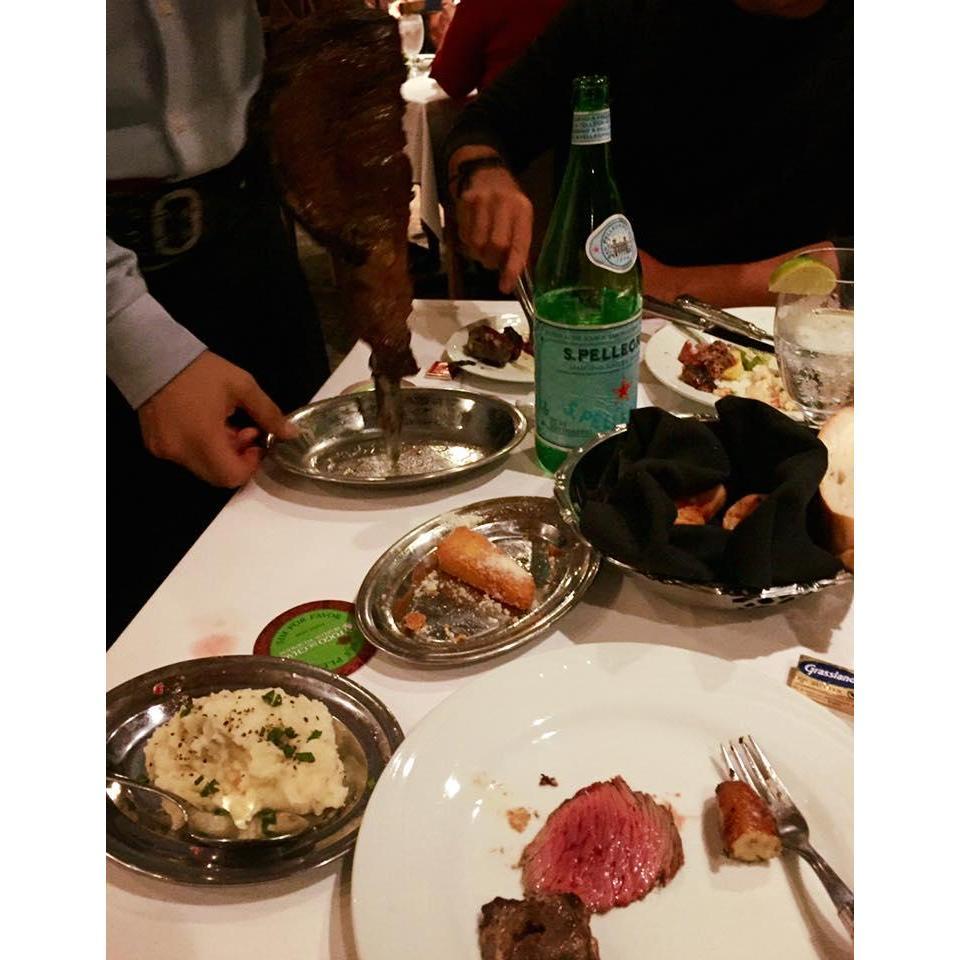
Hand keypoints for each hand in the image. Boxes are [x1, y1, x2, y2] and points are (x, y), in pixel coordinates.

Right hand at [137, 351, 298, 487]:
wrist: (152, 357)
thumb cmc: (201, 371)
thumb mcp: (242, 386)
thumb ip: (268, 413)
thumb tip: (292, 433)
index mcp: (203, 439)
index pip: (232, 477)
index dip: (250, 466)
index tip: (257, 443)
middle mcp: (181, 452)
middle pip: (218, 476)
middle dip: (237, 459)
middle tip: (244, 431)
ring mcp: (164, 451)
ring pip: (202, 468)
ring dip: (220, 454)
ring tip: (224, 424)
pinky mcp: (154, 446)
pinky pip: (184, 458)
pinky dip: (200, 449)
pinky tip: (204, 425)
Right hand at [455, 164, 532, 293]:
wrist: (484, 169)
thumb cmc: (506, 199)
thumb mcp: (520, 216)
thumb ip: (518, 242)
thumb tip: (514, 275)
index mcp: (522, 210)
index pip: (519, 245)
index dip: (512, 269)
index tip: (505, 287)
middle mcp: (503, 204)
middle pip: (495, 246)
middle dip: (491, 261)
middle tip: (490, 262)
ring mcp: (482, 201)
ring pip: (476, 243)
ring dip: (477, 253)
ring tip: (481, 247)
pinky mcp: (465, 202)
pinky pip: (463, 234)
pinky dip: (467, 242)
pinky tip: (473, 232)